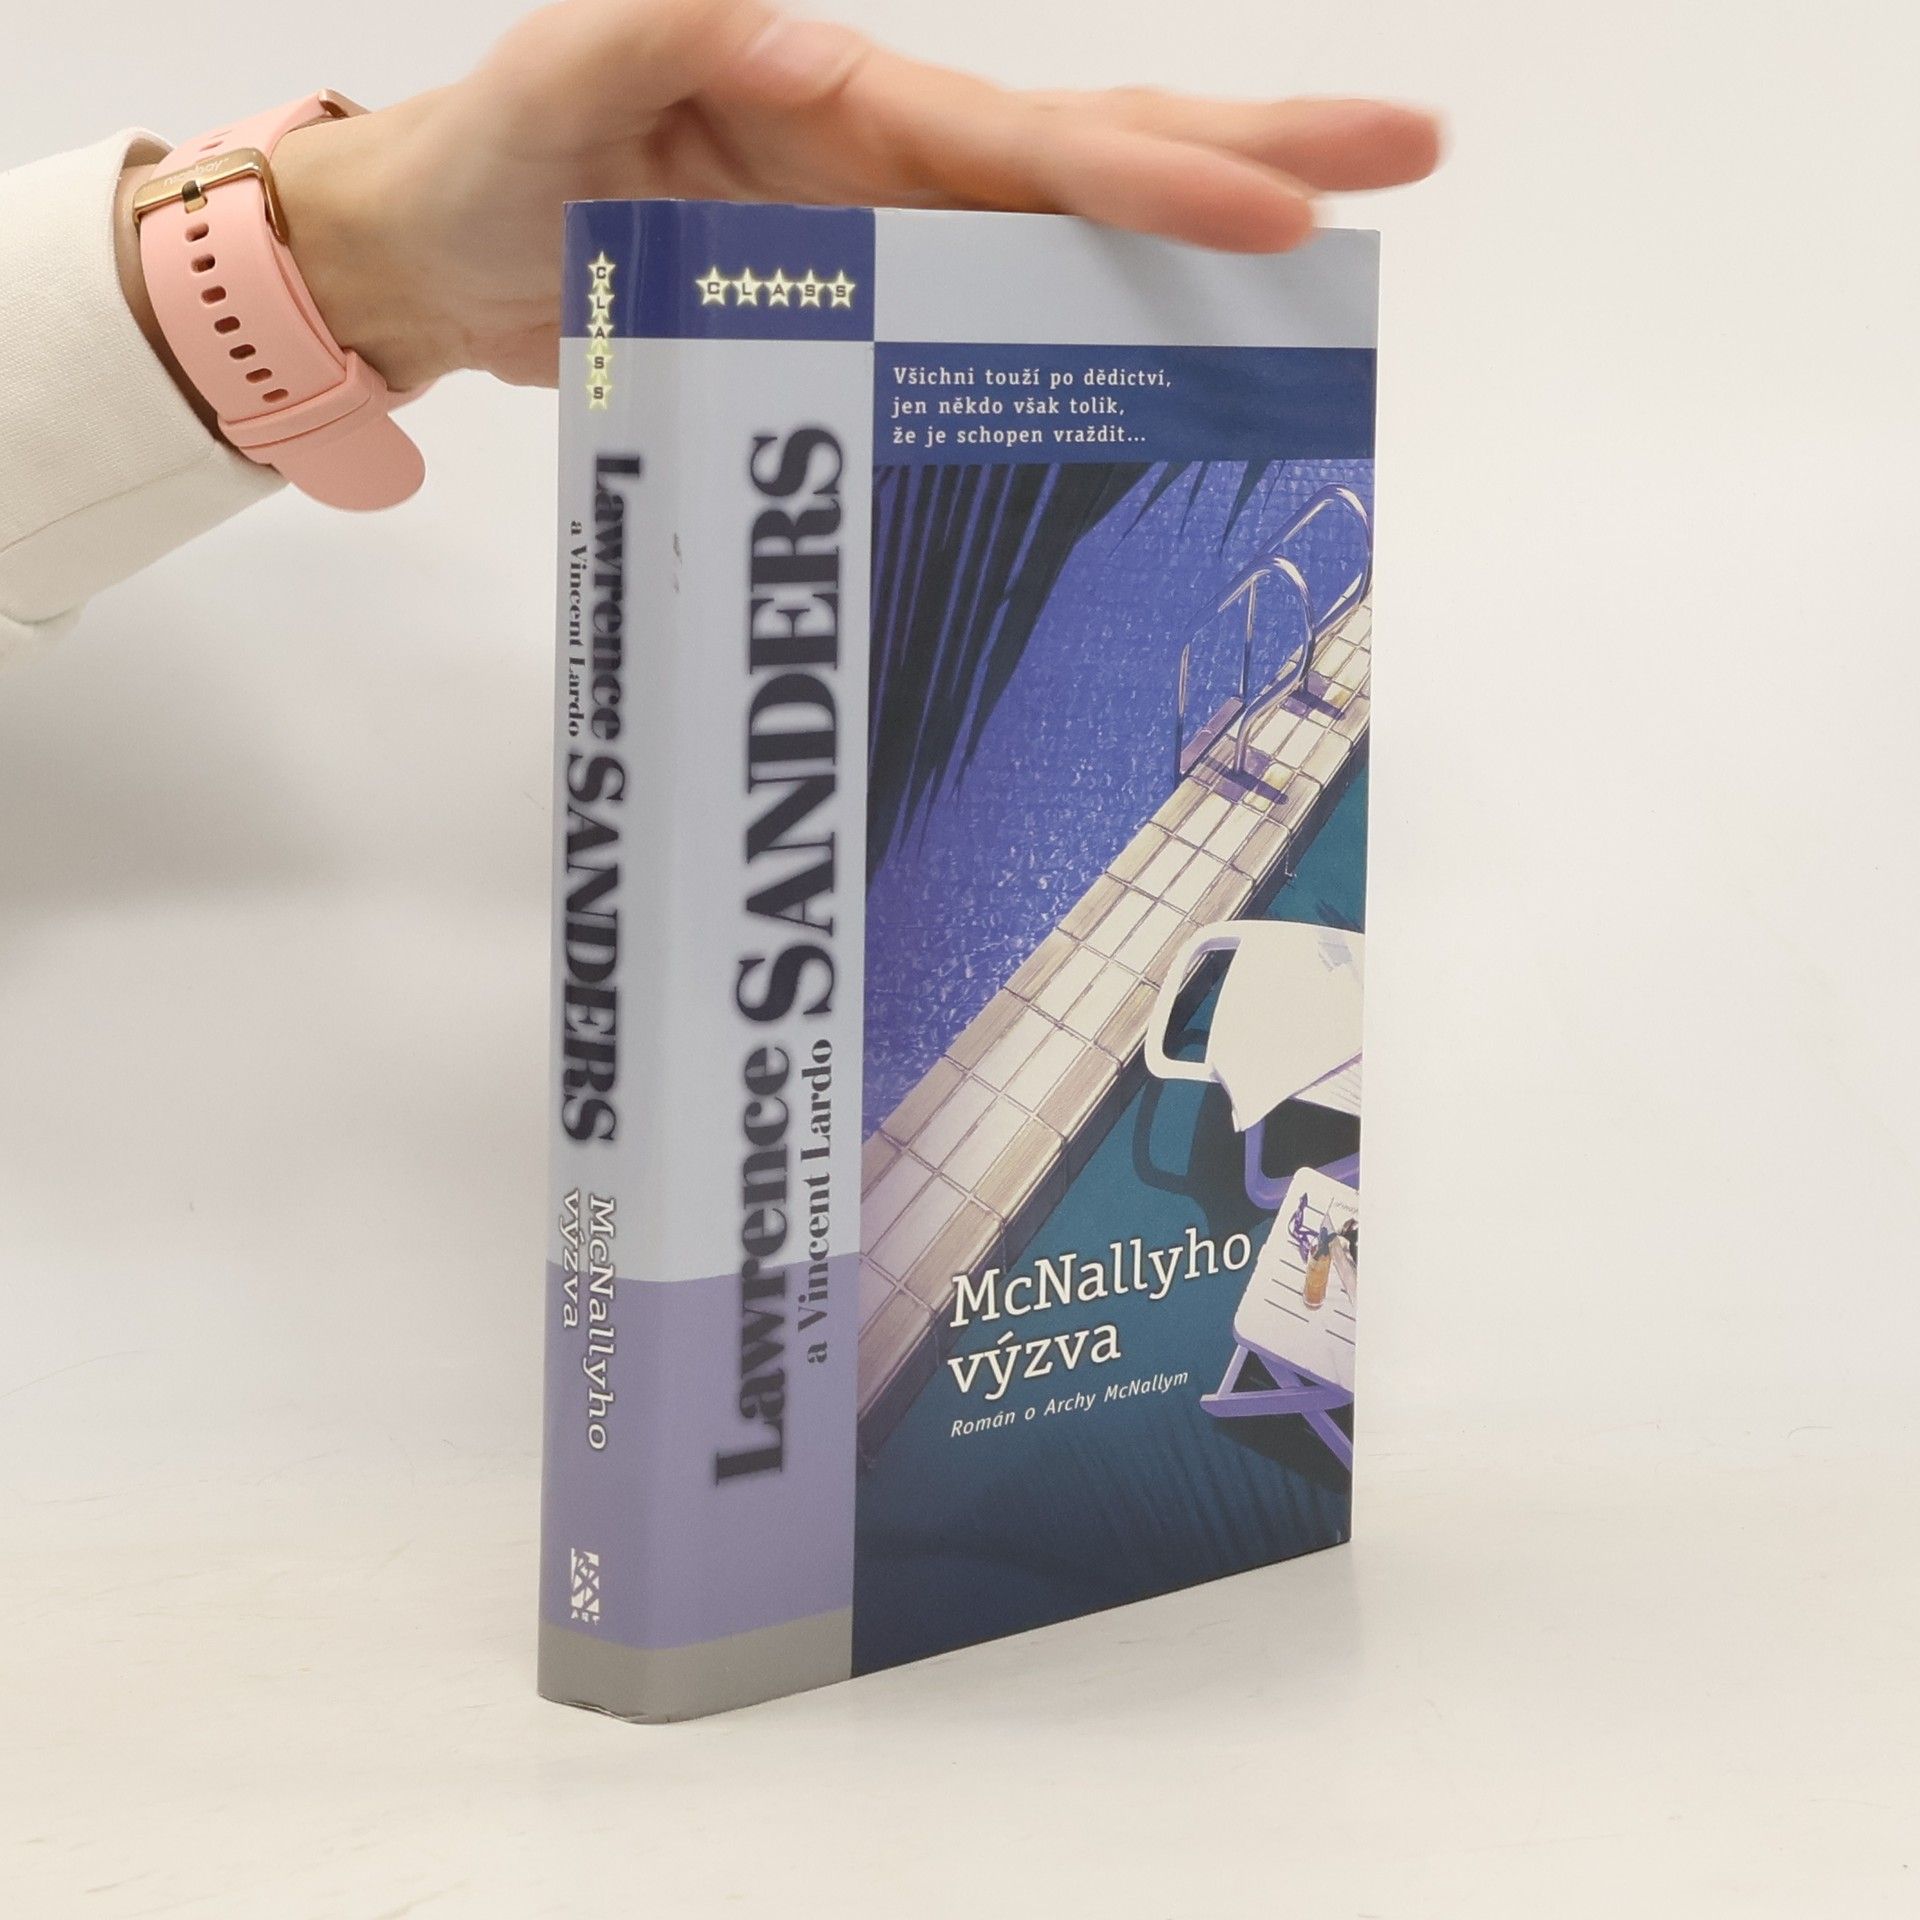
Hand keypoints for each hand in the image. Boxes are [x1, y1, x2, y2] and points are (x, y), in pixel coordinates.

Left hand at [241, 1, 1439, 390]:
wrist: (446, 257)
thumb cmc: (493, 158)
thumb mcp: (558, 75)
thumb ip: (667, 37)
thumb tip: (824, 55)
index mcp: (844, 102)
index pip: (1028, 138)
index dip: (1156, 173)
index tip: (1280, 207)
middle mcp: (890, 171)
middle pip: (1095, 164)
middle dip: (1249, 162)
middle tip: (1406, 156)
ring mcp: (884, 253)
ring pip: (1064, 256)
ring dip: (1190, 269)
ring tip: (1322, 290)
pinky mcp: (858, 325)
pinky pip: (986, 339)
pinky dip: (1076, 356)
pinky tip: (1154, 386)